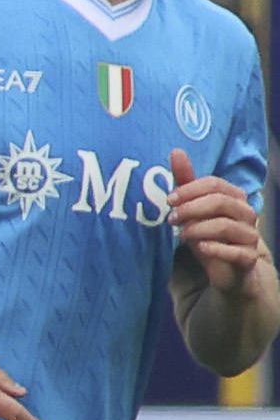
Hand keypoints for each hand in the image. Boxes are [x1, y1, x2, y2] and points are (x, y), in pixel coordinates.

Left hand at [168, 147, 265, 292]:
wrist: (230, 268)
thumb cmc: (210, 234)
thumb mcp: (195, 207)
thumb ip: (187, 182)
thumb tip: (176, 151)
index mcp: (235, 197)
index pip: (214, 184)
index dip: (189, 190)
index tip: (169, 200)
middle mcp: (247, 213)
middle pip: (220, 202)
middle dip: (191, 208)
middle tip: (172, 219)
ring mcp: (250, 236)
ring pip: (225, 226)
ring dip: (197, 229)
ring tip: (181, 235)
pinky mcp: (249, 258)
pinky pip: (236, 252)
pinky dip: (216, 249)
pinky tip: (200, 248)